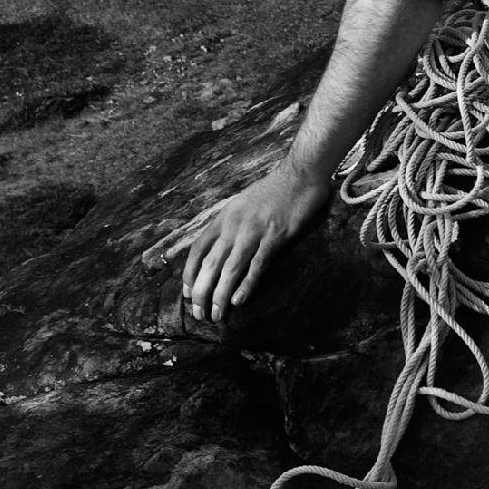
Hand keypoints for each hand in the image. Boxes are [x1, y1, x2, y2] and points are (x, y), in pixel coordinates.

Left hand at [180, 161, 331, 323]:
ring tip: (216, 315)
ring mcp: (254, 232)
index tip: (188, 294)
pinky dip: (246, 285)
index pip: (198, 250)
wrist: (300, 173)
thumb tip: (221, 245)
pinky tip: (238, 301)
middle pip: (209, 265)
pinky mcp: (275, 237)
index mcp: (224, 217)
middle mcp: (234, 226)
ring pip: (230, 269)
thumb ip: (230, 223)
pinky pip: (256, 265)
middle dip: (201, 293)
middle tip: (200, 314)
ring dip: (220, 296)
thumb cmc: (274, 189)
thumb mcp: (243, 202)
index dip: (189, 274)